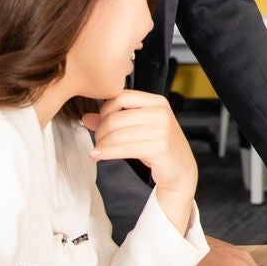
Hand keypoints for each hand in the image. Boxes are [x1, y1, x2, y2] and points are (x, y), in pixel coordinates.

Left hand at [83, 91, 197, 232]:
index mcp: (157, 102)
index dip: (105, 109)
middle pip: (115, 118)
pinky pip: (123, 149)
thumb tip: (86, 117)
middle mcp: (161, 112)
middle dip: (100, 131)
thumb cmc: (160, 145)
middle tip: (97, 141)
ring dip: (101, 144)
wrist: (180, 168)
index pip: (121, 97)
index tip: (100, 122)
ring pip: (117, 134)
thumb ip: (114, 120)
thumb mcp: (139, 128)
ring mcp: (161, 130)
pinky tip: (98, 155)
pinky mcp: (159, 148)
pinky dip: (106, 153)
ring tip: (97, 150)